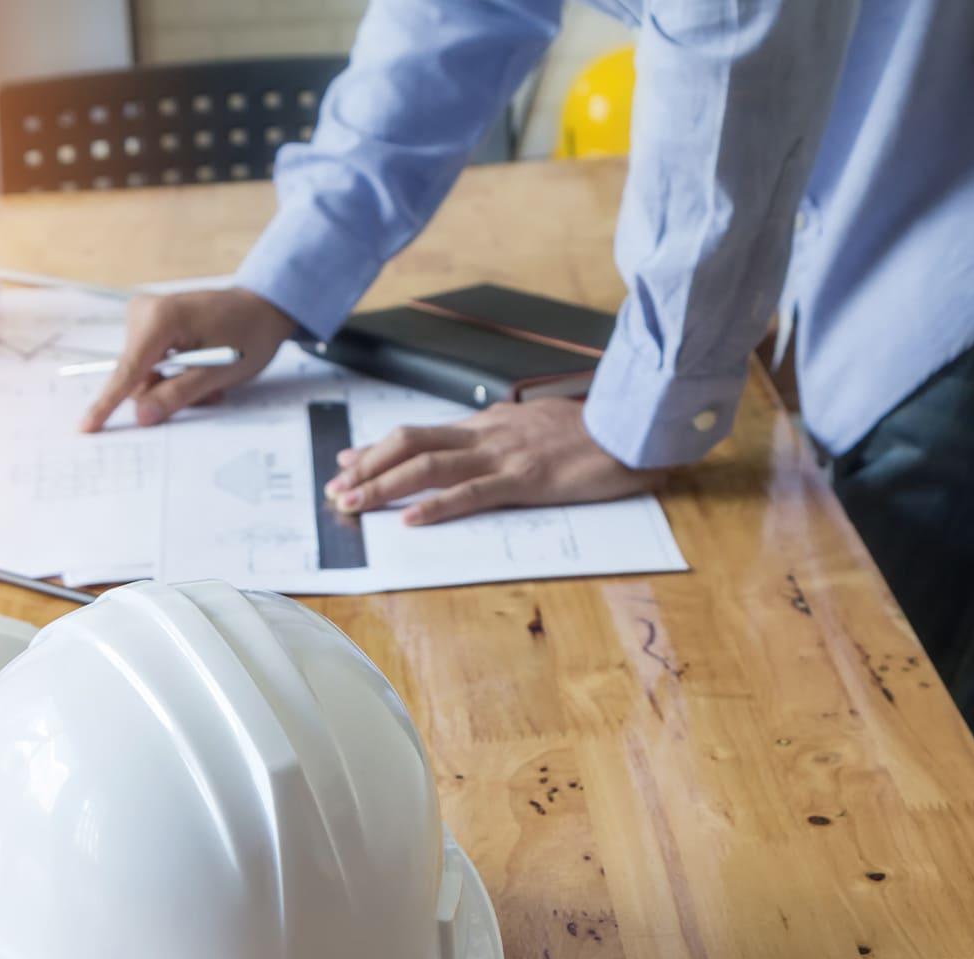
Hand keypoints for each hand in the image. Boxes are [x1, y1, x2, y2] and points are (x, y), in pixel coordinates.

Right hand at [79, 287, 295, 431]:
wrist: (262, 307)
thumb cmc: (247, 334)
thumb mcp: (217, 373)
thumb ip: (177, 395)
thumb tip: (141, 416)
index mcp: (160, 319)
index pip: (127, 370)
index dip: (107, 404)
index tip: (86, 428)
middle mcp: (145, 311)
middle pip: (136, 376)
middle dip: (166, 393)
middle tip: (208, 395)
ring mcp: (146, 315)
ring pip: (144, 374)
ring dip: (174, 386)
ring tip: (210, 382)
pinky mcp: (151, 323)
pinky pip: (151, 364)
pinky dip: (174, 375)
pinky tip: (198, 370)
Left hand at [323, 398, 663, 524]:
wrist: (636, 429)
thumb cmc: (593, 434)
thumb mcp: (538, 426)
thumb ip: (503, 435)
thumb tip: (473, 443)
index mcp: (489, 423)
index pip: (421, 432)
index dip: (378, 448)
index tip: (347, 461)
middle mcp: (487, 434)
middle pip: (410, 442)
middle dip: (368, 467)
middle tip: (337, 489)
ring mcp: (504, 455)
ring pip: (429, 466)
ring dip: (385, 486)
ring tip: (354, 504)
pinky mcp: (526, 480)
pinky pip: (472, 493)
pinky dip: (437, 507)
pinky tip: (411, 520)